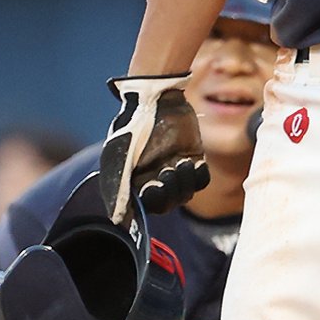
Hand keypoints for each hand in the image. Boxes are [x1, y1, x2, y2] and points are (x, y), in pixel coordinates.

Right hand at [99, 73, 209, 223]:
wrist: (157, 98)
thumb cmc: (133, 125)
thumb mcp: (119, 156)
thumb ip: (118, 188)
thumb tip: (119, 221)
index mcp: (135, 183)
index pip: (145, 208)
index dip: (152, 202)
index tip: (152, 187)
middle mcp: (155, 179)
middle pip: (167, 204)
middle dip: (169, 193)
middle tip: (166, 171)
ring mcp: (174, 170)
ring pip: (184, 195)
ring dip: (183, 183)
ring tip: (179, 163)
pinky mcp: (192, 159)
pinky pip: (200, 180)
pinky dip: (197, 175)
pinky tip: (191, 162)